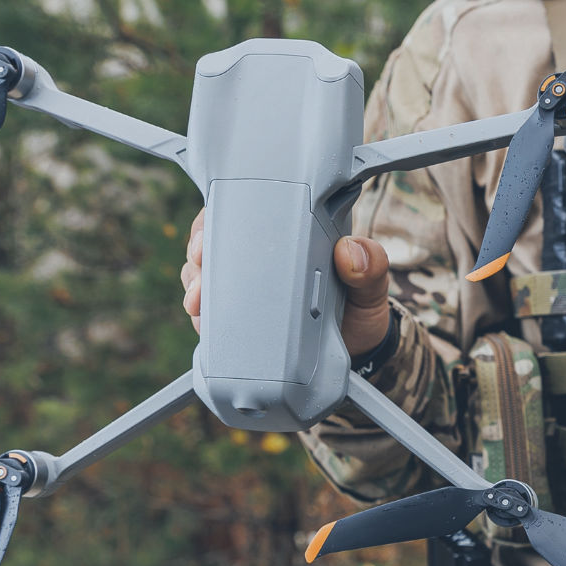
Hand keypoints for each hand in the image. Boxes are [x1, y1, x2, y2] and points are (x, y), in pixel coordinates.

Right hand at [181, 212, 390, 355]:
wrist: (356, 355)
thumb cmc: (360, 311)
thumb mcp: (372, 288)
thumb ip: (370, 267)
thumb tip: (349, 251)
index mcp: (289, 233)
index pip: (243, 209)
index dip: (216, 217)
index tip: (206, 237)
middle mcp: (262, 256)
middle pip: (213, 240)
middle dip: (197, 255)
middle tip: (198, 275)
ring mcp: (247, 287)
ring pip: (205, 274)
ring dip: (194, 285)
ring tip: (196, 303)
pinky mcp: (240, 318)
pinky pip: (210, 311)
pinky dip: (201, 315)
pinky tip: (200, 323)